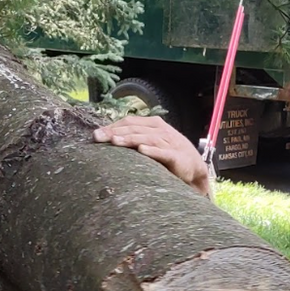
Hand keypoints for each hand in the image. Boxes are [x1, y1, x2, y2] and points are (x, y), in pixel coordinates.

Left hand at [94, 114, 212, 197]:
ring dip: (129, 139)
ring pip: (146, 137)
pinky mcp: (176, 156)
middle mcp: (161, 130)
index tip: (96, 135)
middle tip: (98, 137)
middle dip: (114, 132)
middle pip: (134, 128)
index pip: (129, 122)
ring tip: (114, 141)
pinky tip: (141, 150)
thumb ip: (134, 140)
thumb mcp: (151, 144)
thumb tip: (109, 139)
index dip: (112, 126)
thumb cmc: (168, 156)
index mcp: (153, 124)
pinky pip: (163, 152)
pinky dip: (152, 150)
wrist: (193, 168)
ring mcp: (169, 142)